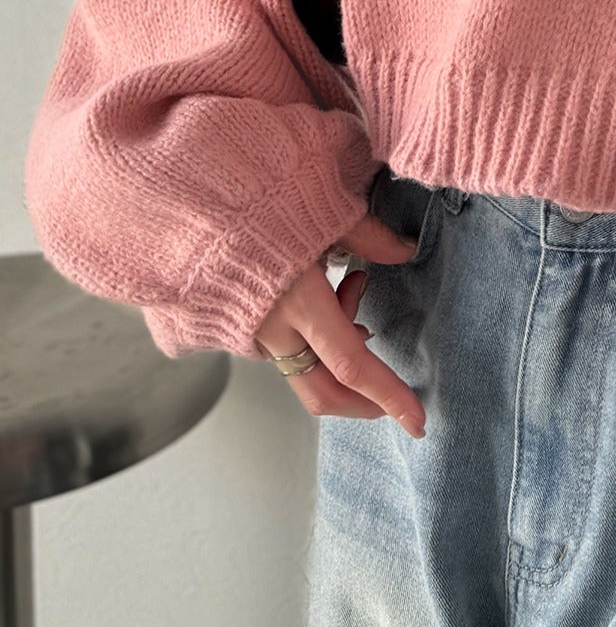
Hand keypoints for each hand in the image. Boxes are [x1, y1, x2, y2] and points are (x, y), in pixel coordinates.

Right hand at [252, 206, 427, 437]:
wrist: (186, 208)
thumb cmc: (258, 205)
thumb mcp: (322, 212)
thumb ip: (368, 235)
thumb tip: (406, 249)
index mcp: (301, 304)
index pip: (352, 366)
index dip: (388, 396)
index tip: (417, 422)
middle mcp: (274, 330)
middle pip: (323, 390)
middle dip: (364, 403)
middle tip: (394, 399)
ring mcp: (251, 334)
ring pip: (305, 366)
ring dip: (341, 345)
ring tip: (357, 284)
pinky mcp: (236, 328)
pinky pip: (284, 348)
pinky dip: (315, 335)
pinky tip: (325, 292)